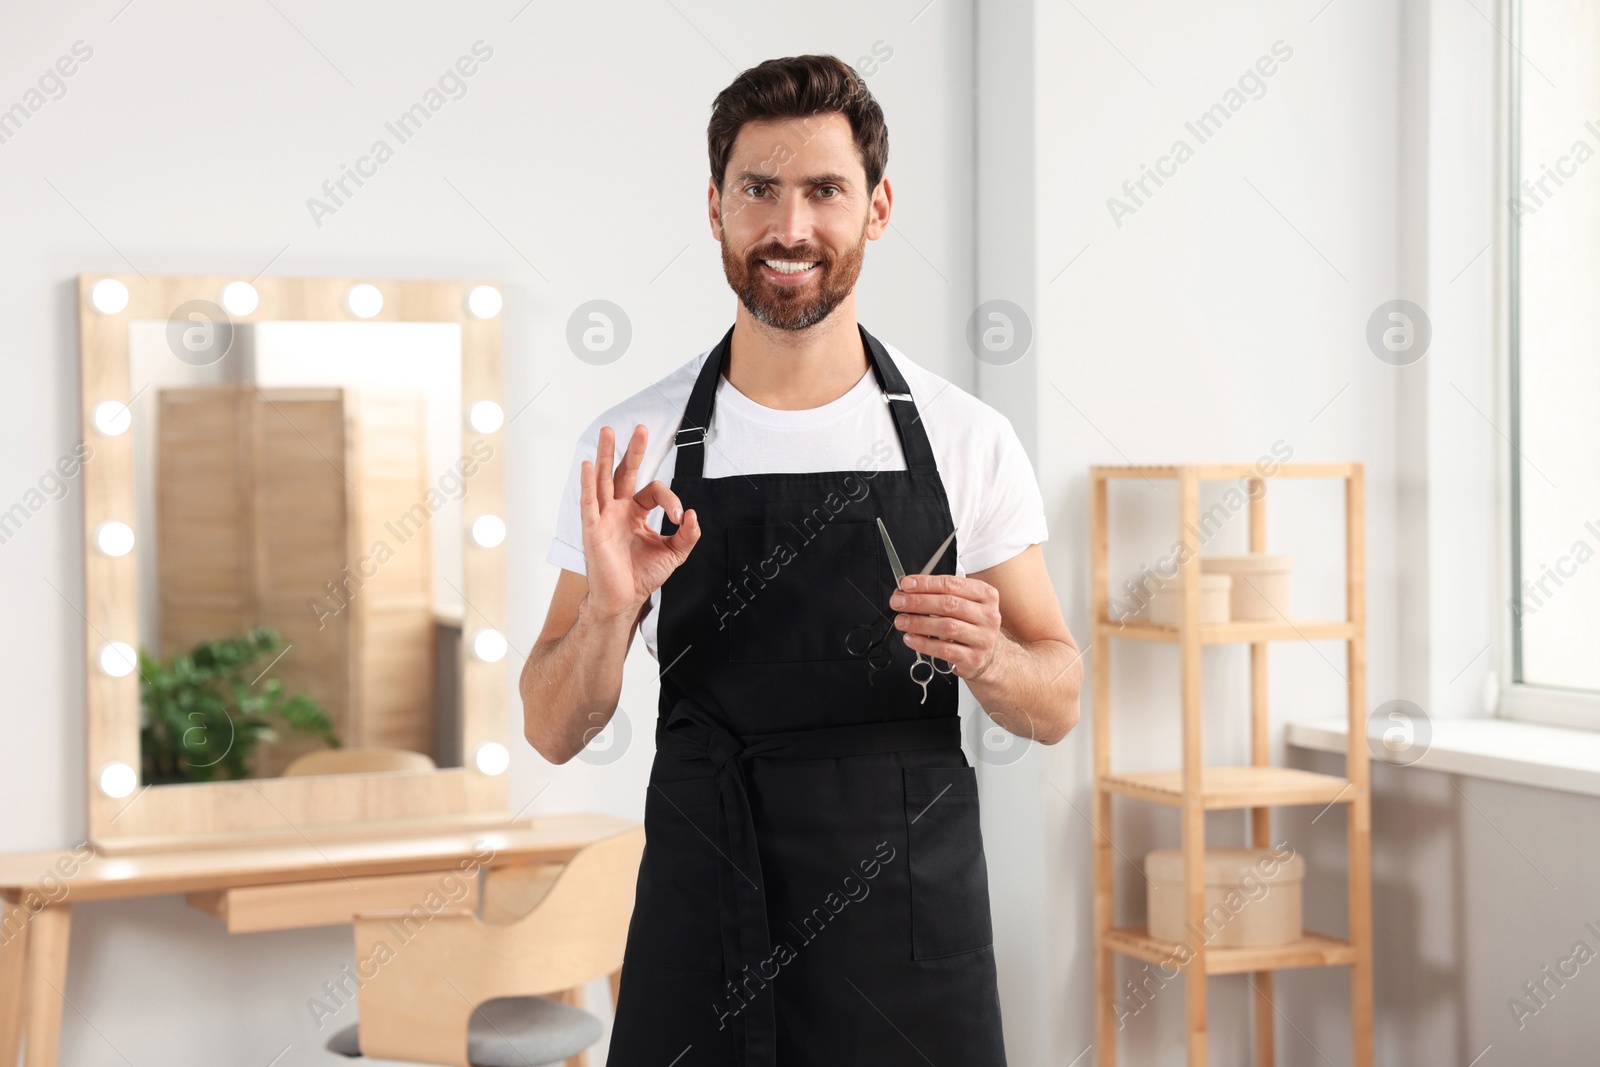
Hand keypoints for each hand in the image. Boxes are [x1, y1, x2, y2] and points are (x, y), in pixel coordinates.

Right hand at [580, 424, 699, 619]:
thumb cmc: (642, 576)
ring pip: (603, 480)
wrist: (624, 599)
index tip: (680, 517)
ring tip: (607, 432)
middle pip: (624, 473)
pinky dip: (588, 484)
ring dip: (605, 456)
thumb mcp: (673, 553)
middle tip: (642, 428)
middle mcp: (618, 510)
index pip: (652, 491)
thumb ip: (688, 535)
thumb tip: (694, 515)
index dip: (670, 500)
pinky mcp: (593, 529)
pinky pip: (589, 502)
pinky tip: (587, 465)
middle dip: (633, 451)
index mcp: (636, 513)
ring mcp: (604, 517)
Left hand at [889, 573, 1002, 678]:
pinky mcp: (973, 657)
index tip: (906, 584)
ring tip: (901, 621)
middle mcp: (987, 615)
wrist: (988, 655)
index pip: (951, 584)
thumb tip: (907, 590)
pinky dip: (923, 643)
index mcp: (985, 595)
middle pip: (948, 604)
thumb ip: (937, 594)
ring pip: (946, 627)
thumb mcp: (962, 603)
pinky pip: (944, 649)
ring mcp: (982, 638)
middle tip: (898, 602)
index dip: (925, 583)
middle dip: (918, 602)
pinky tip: (911, 638)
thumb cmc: (970, 625)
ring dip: (918, 623)